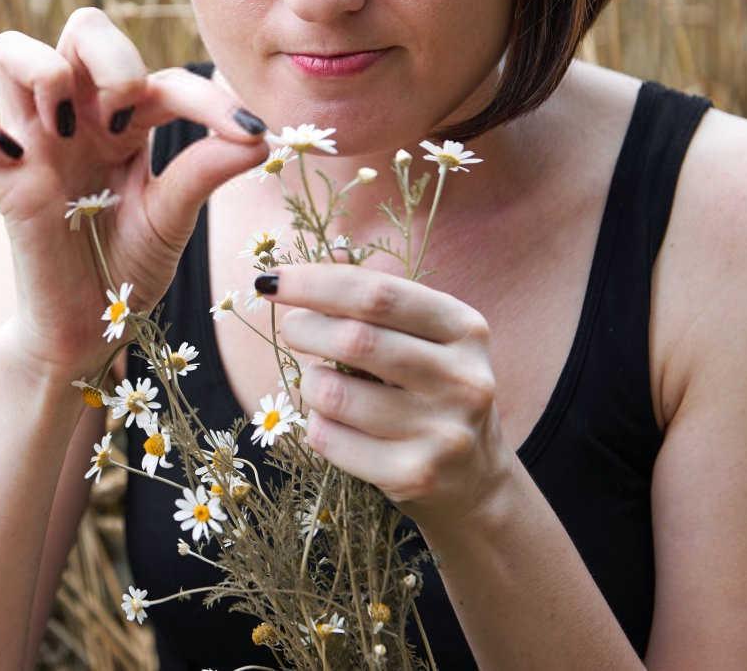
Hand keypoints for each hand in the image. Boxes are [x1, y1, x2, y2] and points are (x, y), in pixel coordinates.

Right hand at [0, 7, 270, 377]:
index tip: (250, 131)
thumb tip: (259, 137)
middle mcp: (77, 119)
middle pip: (80, 27)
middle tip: (129, 107)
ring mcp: (33, 145)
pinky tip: (13, 160)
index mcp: (124, 122)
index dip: (206, 97)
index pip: (162, 79)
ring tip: (67, 125)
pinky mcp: (0, 183)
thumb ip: (203, 172)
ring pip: (10, 51)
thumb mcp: (172, 218)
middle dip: (112, 52)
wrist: (87, 332)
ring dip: (42, 69)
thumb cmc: (126, 266)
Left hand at [267, 262, 514, 530]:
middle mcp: (462, 379)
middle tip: (292, 330)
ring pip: (334, 393)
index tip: (269, 280)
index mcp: (465, 329)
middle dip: (303, 329)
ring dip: (310, 382)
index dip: (315, 283)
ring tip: (323, 383)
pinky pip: (329, 438)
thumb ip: (375, 301)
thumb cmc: (431, 392)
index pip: (378, 293)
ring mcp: (443, 432)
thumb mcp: (425, 339)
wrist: (477, 481)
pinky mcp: (416, 475)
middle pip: (354, 339)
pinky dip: (316, 425)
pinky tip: (334, 424)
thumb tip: (307, 265)